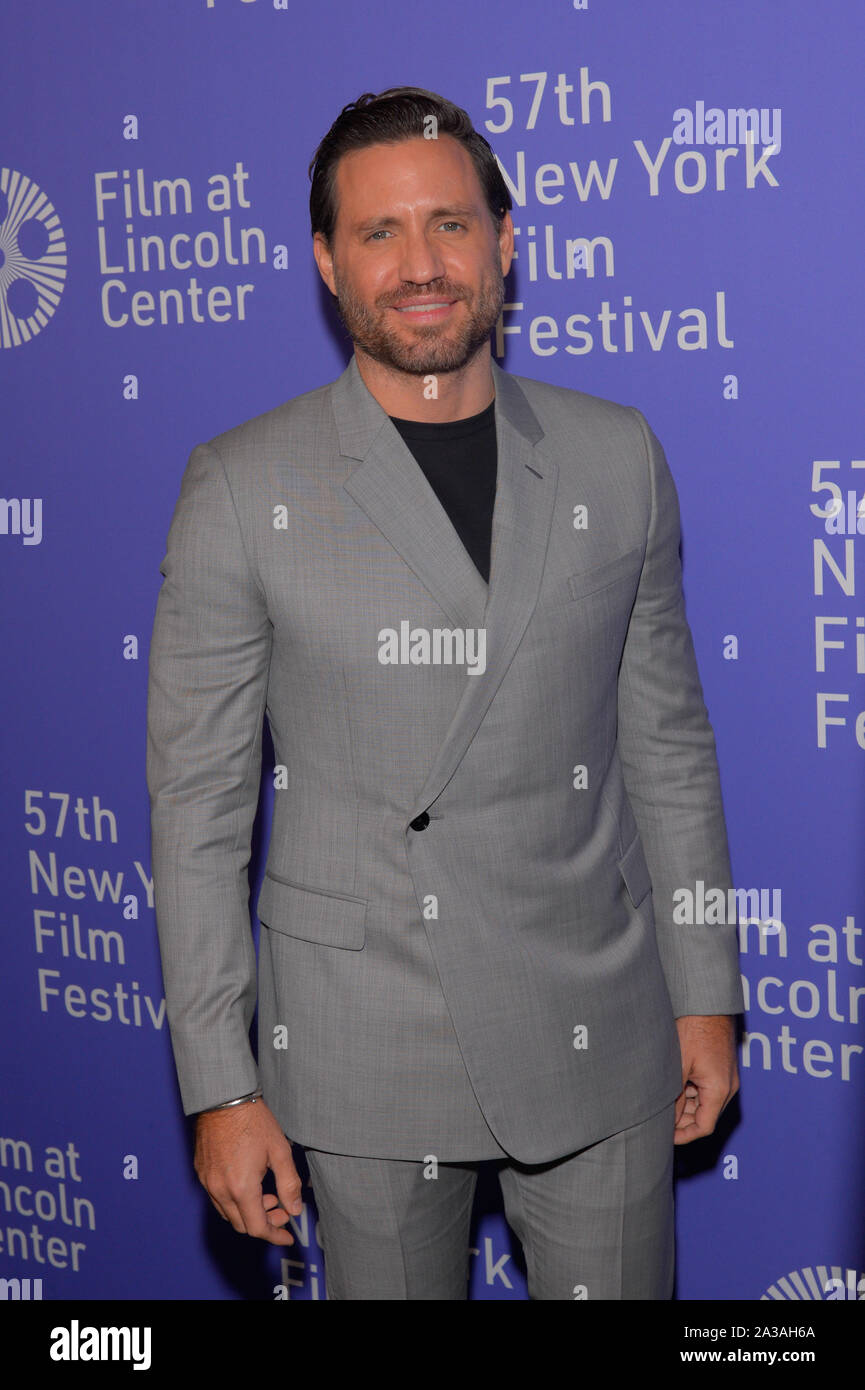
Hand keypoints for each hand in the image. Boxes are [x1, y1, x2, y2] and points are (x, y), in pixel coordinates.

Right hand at [194, 1098, 303, 1244]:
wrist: (224, 1098)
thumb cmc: (253, 1121)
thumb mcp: (280, 1151)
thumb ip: (289, 1184)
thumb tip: (294, 1210)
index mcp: (241, 1188)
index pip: (257, 1227)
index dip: (274, 1235)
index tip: (287, 1236)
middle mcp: (220, 1190)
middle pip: (241, 1224)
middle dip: (264, 1223)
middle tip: (281, 1209)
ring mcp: (208, 1182)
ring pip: (228, 1213)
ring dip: (249, 1212)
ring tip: (267, 1195)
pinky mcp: (201, 1172)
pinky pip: (217, 1198)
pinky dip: (234, 1201)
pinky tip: (248, 1184)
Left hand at [673, 1015, 738, 1144]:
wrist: (707, 1003)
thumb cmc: (694, 1029)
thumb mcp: (678, 1066)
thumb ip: (674, 1097)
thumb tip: (666, 1121)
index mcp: (719, 1090)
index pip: (704, 1127)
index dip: (684, 1135)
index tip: (666, 1137)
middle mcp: (727, 1086)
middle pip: (704, 1115)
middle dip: (682, 1119)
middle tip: (659, 1117)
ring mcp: (726, 1077)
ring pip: (704, 1101)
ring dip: (685, 1103)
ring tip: (663, 1097)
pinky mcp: (721, 1068)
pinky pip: (707, 1088)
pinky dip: (690, 1090)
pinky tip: (674, 1081)